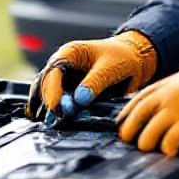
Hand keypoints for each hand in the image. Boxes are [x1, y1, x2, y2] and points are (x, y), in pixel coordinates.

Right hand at [25, 31, 157, 119]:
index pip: (52, 72)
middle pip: (45, 86)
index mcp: (69, 53)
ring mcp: (64, 81)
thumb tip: (79, 99)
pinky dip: (56, 114)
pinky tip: (55, 124)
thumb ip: (95, 82)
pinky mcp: (69, 94)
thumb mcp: (111, 67)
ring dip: (49, 110)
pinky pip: (58, 105)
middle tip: (57, 120)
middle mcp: (62, 67)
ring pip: (47, 97)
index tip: (57, 108)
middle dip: (49, 103)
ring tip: (54, 125)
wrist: (134, 60)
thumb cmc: (122, 57)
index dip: (52, 91)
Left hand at [115, 67, 178, 163]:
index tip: (123, 128)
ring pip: (159, 143)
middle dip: (138, 139)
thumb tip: (151, 109)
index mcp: (173, 84)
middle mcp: (174, 99)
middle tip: (142, 146)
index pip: (139, 101)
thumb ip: (172, 91)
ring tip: (177, 149)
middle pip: (141, 125)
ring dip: (166, 150)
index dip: (127, 117)